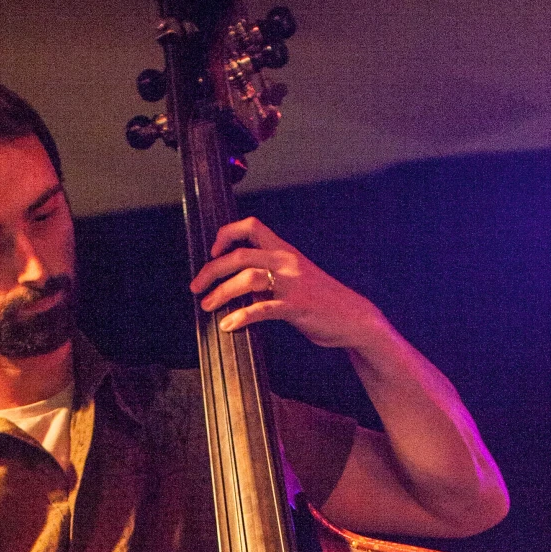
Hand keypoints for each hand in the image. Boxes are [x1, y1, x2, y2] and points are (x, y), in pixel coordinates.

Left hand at [190, 218, 387, 354]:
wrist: (354, 318)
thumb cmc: (321, 300)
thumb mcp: (294, 278)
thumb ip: (269, 276)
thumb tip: (239, 285)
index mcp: (284, 251)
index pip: (251, 226)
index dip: (226, 234)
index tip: (213, 252)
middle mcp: (286, 261)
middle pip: (240, 254)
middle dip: (212, 270)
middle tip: (196, 287)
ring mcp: (292, 283)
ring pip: (247, 278)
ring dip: (222, 292)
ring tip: (208, 306)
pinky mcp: (297, 307)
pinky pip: (263, 309)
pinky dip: (242, 316)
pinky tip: (229, 325)